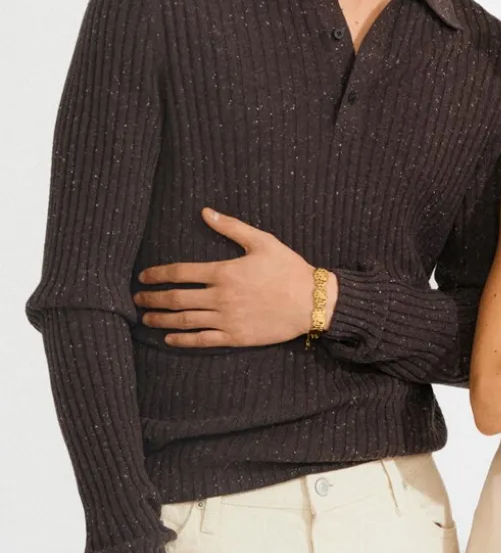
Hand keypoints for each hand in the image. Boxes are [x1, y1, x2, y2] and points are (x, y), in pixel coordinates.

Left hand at [134, 209, 333, 348]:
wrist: (311, 301)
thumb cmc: (289, 269)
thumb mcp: (263, 241)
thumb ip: (232, 227)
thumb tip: (205, 212)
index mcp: (224, 272)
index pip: (181, 273)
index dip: (158, 274)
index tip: (144, 277)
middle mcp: (220, 297)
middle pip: (176, 299)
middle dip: (152, 299)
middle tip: (137, 299)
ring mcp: (226, 319)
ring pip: (184, 321)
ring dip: (161, 320)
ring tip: (146, 319)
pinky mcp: (235, 337)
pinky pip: (202, 340)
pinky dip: (182, 340)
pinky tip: (169, 339)